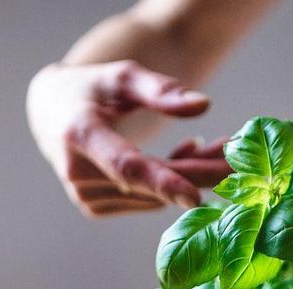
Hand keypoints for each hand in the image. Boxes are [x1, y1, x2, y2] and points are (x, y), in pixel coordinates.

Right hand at [27, 60, 230, 215]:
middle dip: (199, 174)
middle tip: (242, 162)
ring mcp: (86, 197)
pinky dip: (170, 182)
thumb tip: (203, 105)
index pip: (126, 166)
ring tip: (208, 144)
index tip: (195, 197)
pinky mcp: (95, 208)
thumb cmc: (89, 89)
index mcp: (80, 136)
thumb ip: (159, 89)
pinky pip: (146, 200)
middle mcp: (79, 175)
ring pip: (154, 195)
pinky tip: (183, 155)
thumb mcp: (120, 76)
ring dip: (189, 174)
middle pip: (150, 184)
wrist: (49, 114)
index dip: (162, 181)